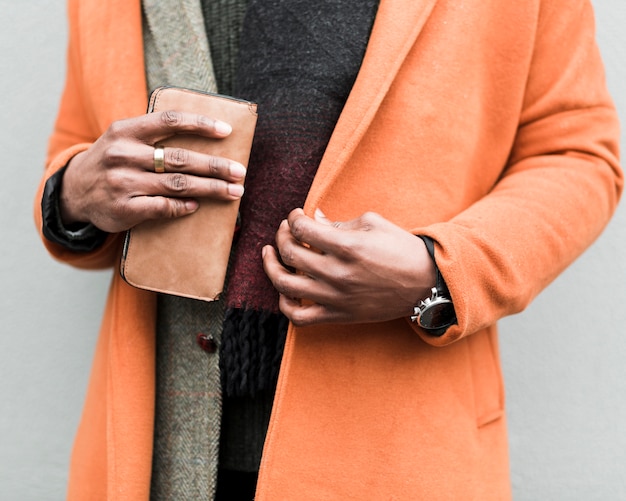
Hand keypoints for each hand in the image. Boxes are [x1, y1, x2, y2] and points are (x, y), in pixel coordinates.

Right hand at [59, 110, 246, 232]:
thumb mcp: (124, 139)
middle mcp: (124, 154)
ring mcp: (123, 182)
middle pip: (181, 158)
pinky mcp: (124, 208)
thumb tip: (206, 140)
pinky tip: (197, 206)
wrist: (74, 191)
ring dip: (210, 189)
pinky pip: (162, 207)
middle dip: (215, 166)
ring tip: (233, 191)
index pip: (169, 121)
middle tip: (240, 172)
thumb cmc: (112, 161)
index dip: (200, 124)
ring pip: (177, 185)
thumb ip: (155, 136)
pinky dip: (183, 206)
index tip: (227, 132)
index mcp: (126, 130)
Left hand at [262, 208, 436, 325]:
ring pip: (286, 285)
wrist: (424, 283)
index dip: (293, 218)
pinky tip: (285, 290)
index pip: (302, 229)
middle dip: (282, 236)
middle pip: (290, 253)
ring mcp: (335, 297)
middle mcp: (337, 273)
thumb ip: (339, 223)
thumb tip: (315, 219)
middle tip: (286, 230)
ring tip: (270, 254)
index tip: (296, 216)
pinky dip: (285, 304)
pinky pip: (299, 317)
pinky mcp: (338, 315)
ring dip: (271, 267)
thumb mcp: (373, 224)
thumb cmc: (401, 249)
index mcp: (347, 246)